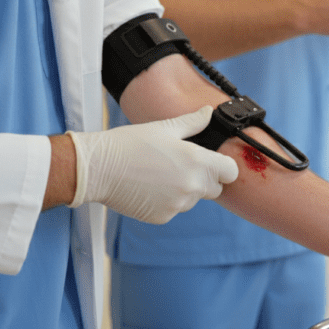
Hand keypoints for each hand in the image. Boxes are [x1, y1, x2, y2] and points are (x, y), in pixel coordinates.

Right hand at [67, 106, 238, 223]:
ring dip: (185, 190)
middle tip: (182, 165)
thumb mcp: (164, 127)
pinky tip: (150, 186)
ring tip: (160, 173)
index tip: (212, 161)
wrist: (97, 169)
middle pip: (215, 188)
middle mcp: (191, 186)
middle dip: (205, 179)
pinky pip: (175, 209)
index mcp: (196, 161)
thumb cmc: (130, 143)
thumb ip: (192, 122)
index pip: (231, 172)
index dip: (223, 166)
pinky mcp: (163, 216)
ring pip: (194, 199)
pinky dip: (168, 201)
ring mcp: (178, 204)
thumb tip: (209, 111)